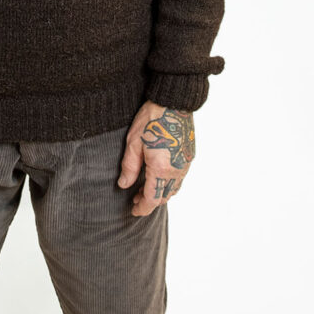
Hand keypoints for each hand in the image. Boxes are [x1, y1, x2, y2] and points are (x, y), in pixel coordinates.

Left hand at [117, 100, 195, 215]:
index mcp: (162, 169)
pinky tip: (159, 176)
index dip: (142, 208)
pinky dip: (169, 183)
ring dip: (160, 193)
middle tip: (135, 199)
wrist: (174, 102)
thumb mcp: (133, 143)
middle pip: (164, 196)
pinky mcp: (189, 156)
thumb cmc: (152, 119)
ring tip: (144, 189)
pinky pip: (180, 178)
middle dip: (150, 201)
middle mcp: (177, 170)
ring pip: (174, 188)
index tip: (133, 211)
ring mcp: (186, 164)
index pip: (152, 199)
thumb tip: (124, 185)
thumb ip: (129, 167)